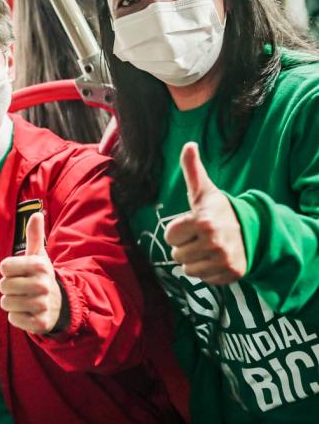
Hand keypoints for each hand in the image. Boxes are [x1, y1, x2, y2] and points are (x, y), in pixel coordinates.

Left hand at [0, 212, 62, 333]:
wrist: (60, 304)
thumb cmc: (42, 276)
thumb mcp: (39, 256)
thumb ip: (34, 236)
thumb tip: (36, 213)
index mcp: (39, 266)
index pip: (4, 266)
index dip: (8, 270)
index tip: (19, 272)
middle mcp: (42, 285)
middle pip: (3, 286)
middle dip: (8, 287)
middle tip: (21, 288)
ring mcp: (42, 305)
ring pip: (6, 303)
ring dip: (11, 302)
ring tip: (23, 299)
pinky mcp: (40, 323)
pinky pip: (13, 319)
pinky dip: (16, 317)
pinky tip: (27, 312)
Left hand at [165, 142, 245, 284]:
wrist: (252, 230)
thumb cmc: (219, 210)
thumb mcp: (204, 191)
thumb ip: (192, 169)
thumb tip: (189, 144)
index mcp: (202, 221)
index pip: (170, 236)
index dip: (178, 230)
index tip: (192, 224)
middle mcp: (213, 242)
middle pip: (177, 254)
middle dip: (185, 246)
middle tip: (201, 237)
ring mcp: (223, 260)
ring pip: (188, 268)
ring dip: (194, 260)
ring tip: (208, 247)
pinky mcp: (230, 274)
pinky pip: (203, 279)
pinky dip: (208, 271)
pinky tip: (216, 259)